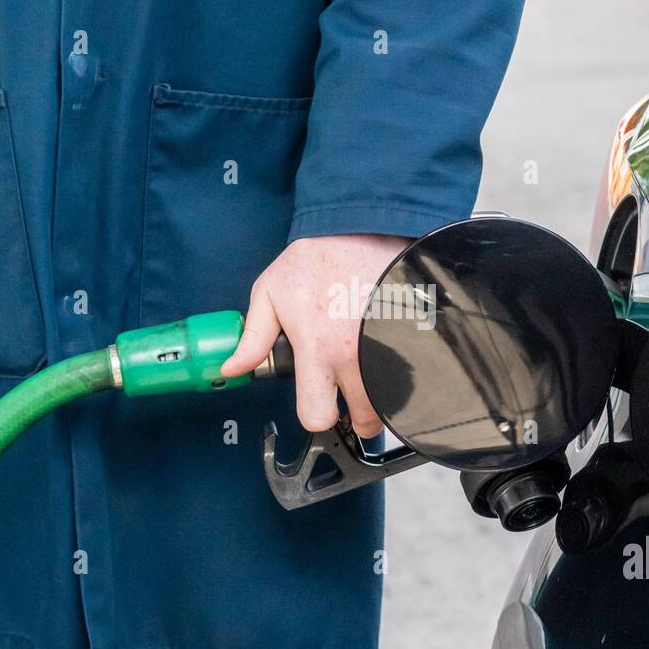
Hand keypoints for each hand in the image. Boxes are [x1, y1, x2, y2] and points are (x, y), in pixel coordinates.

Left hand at [221, 234, 409, 435]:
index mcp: (317, 350)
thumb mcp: (271, 292)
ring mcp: (389, 349)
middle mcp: (355, 356)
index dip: (317, 415)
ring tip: (372, 378)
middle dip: (357, 416)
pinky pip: (415, 376)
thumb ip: (254, 337)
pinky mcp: (413, 338)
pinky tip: (390, 356)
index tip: (321, 403)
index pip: (317, 416)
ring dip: (383, 397)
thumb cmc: (318, 258)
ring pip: (393, 402)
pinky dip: (403, 374)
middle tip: (352, 397)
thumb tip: (233, 368)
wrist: (363, 227)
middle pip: (364, 421)